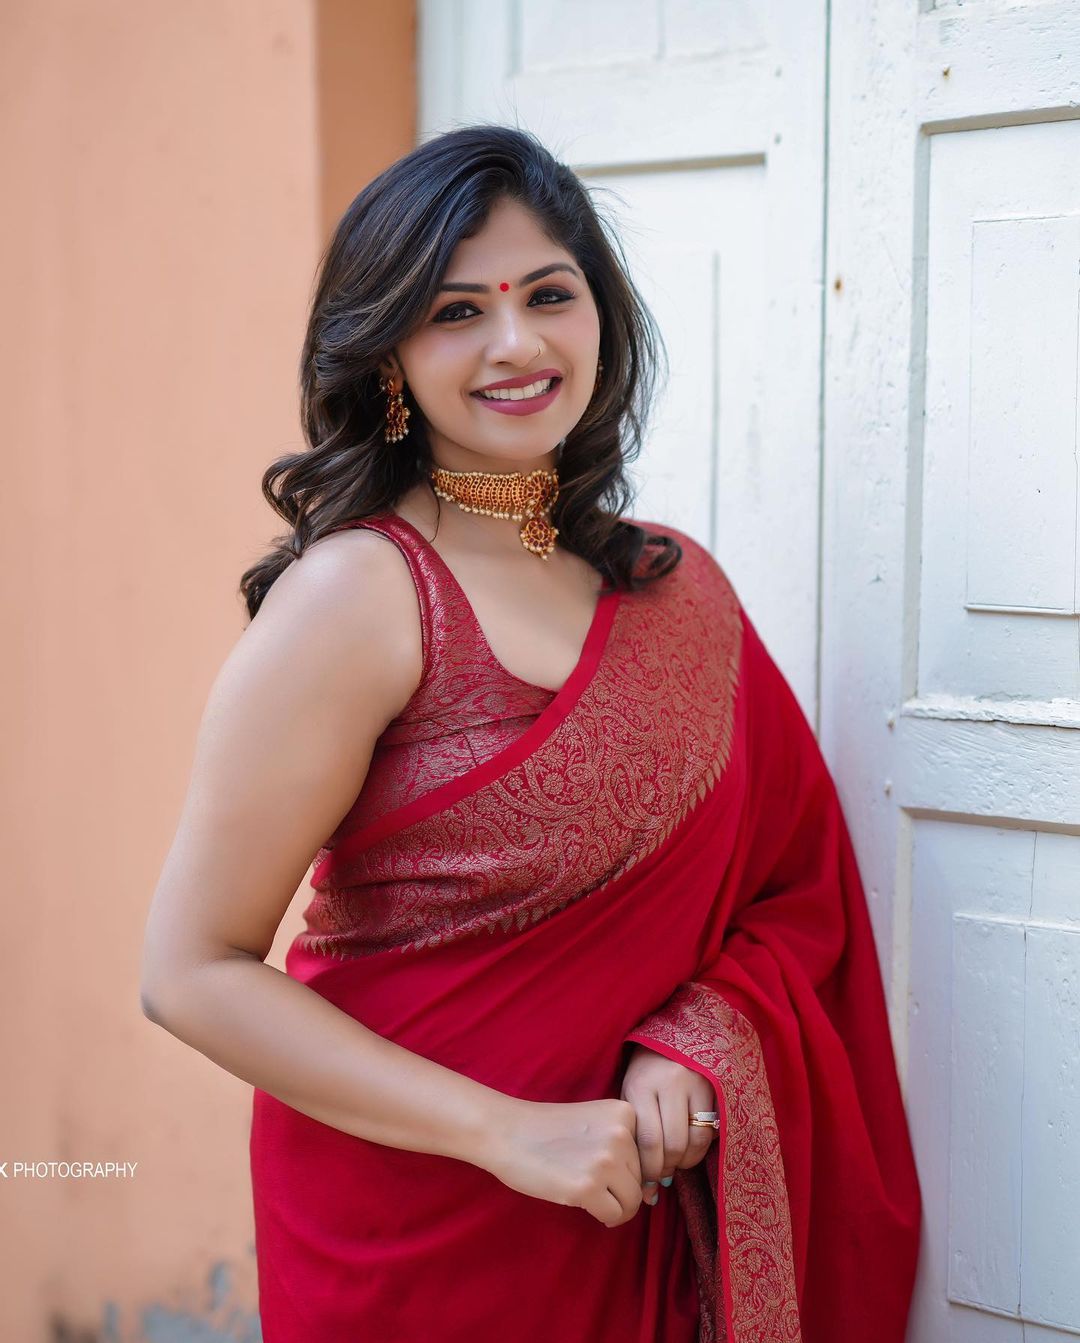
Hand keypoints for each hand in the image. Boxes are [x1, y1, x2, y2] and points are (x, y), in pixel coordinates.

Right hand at [482, 1096, 645, 1227]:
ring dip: (616, 1205)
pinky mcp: (587, 1187)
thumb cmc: (549, 1129)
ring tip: (591, 1196)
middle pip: (642, 1179)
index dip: (629, 1168)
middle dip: (621, 1188)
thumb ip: (623, 1144)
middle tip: (592, 1182)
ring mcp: (605, 1161)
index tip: (606, 1167)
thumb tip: (654, 1192)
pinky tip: (586, 1205)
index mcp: (626, 1113)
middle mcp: (621, 1134)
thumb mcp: (595, 1123)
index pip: (648, 1154)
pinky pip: (614, 1216)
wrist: (507, 1132)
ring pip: (632, 1201)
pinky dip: (605, 1217)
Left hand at [620, 1044, 717, 1204]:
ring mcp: (695, 1083)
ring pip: (696, 1139)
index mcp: (641, 1086)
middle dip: (667, 1169)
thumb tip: (648, 1191)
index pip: (648, 1140)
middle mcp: (669, 1083)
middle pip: (674, 1144)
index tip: (647, 1184)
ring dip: (687, 1161)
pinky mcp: (714, 1085)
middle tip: (661, 1176)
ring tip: (676, 1162)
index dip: (649, 1170)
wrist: (665, 1041)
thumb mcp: (630, 1098)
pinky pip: (712, 1128)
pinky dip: (702, 1147)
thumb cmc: (642, 1077)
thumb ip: (635, 1137)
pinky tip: (691, 1148)